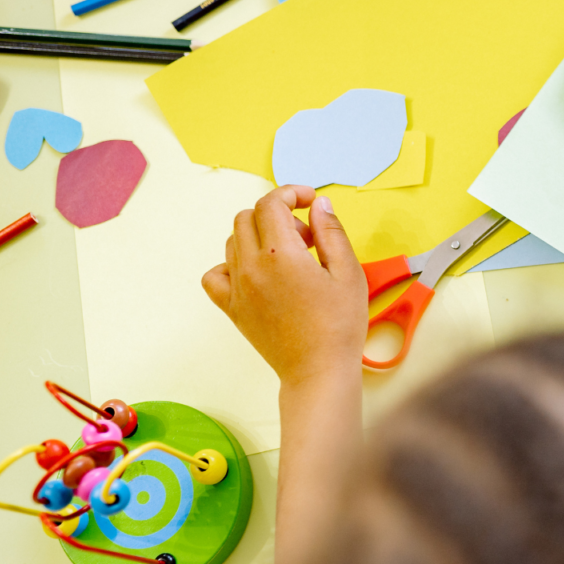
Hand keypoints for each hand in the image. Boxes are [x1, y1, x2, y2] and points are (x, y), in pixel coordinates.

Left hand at [202, 186, 367, 386]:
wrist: (318, 370)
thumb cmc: (339, 325)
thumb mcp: (348, 271)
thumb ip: (331, 231)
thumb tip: (319, 204)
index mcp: (280, 254)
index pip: (271, 203)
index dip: (291, 193)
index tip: (309, 200)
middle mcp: (251, 266)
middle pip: (248, 216)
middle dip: (277, 215)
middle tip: (306, 236)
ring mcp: (237, 288)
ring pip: (233, 240)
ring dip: (259, 236)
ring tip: (288, 256)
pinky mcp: (232, 308)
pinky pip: (215, 274)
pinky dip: (231, 264)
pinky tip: (257, 273)